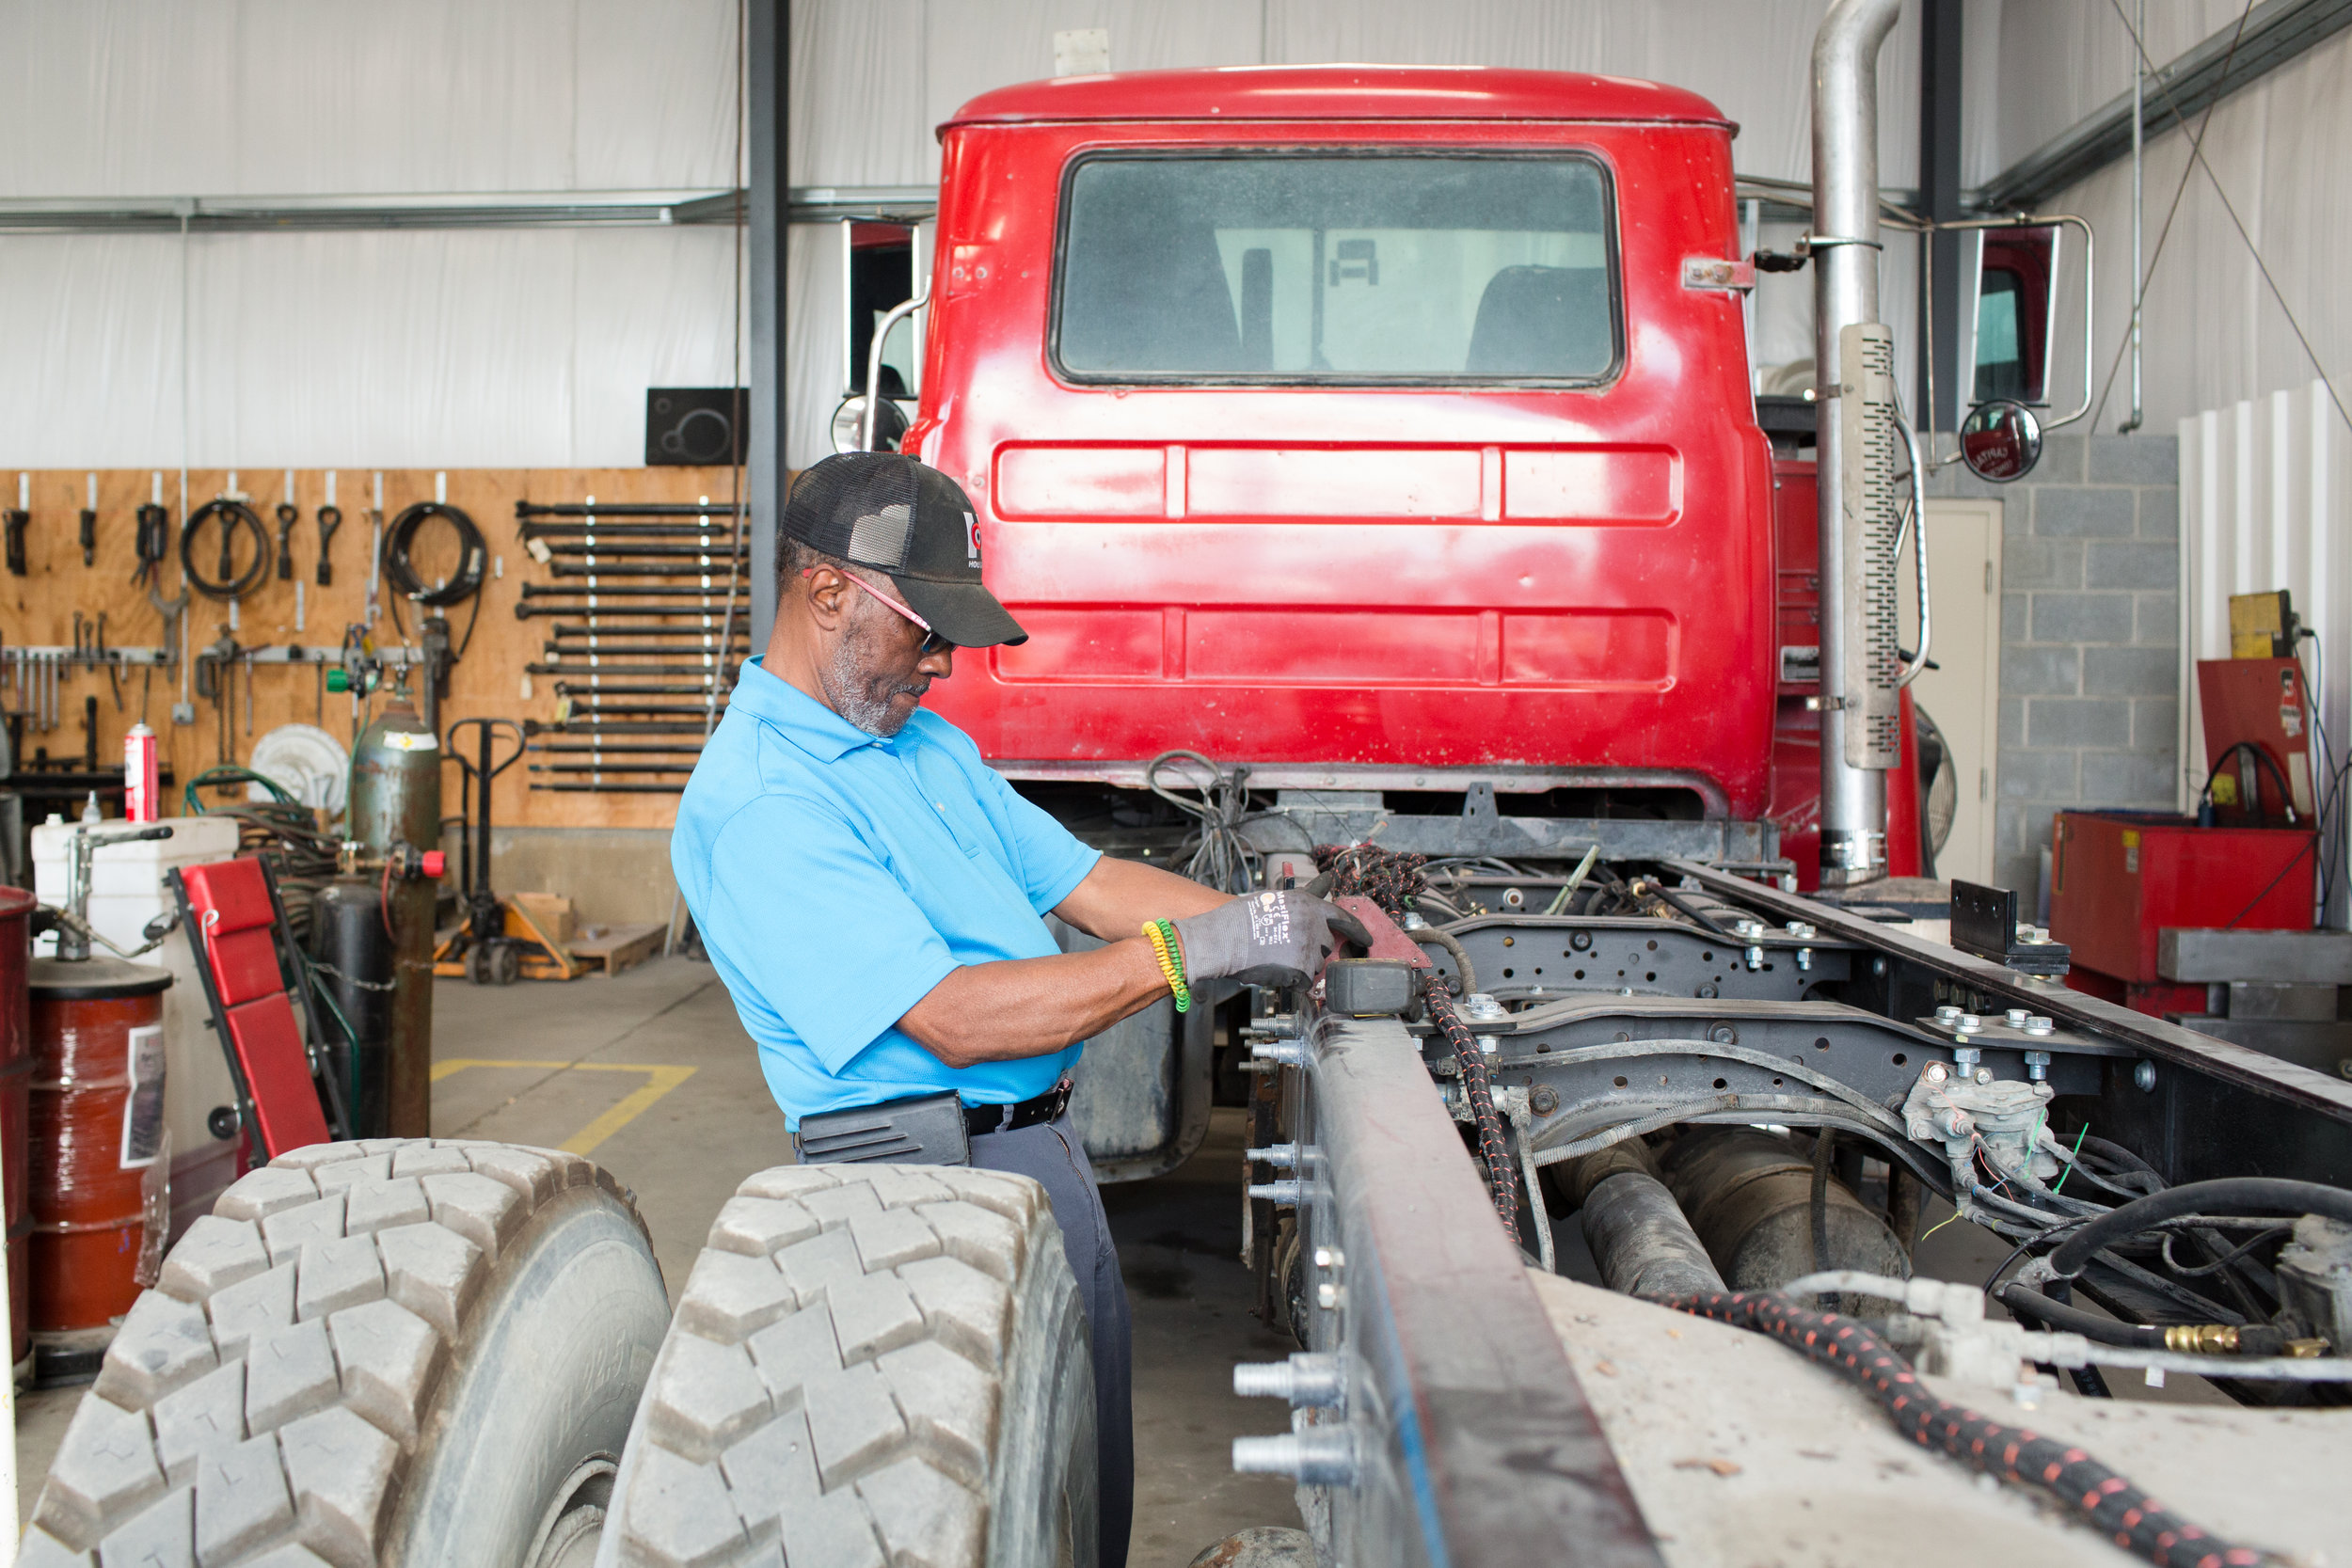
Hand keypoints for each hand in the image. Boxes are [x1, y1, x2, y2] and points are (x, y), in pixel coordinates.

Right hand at [1171, 890, 1369, 986]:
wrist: (1223, 939)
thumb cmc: (1240, 919)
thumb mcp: (1275, 898)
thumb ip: (1303, 898)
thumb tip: (1326, 882)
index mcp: (1307, 903)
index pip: (1343, 917)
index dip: (1358, 931)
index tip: (1367, 940)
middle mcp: (1313, 923)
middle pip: (1326, 945)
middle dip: (1312, 949)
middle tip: (1285, 948)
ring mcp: (1309, 946)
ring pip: (1315, 965)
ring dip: (1300, 965)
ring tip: (1274, 957)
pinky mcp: (1302, 968)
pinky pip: (1303, 982)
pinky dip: (1292, 981)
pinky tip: (1274, 970)